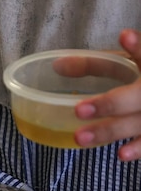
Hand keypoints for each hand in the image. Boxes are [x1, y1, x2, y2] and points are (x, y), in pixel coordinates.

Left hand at [74, 29, 140, 160]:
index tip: (125, 36)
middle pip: (137, 97)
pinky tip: (121, 154)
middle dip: (109, 104)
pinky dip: (139, 149)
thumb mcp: (122, 65)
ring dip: (112, 130)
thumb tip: (56, 66)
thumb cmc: (140, 79)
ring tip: (80, 137)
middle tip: (79, 110)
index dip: (138, 46)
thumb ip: (93, 64)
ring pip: (139, 123)